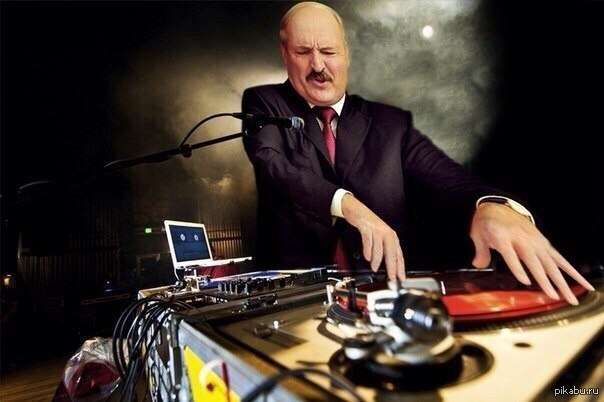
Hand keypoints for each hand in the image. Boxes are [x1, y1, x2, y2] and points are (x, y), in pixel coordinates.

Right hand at [341, 194, 404, 280]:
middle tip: (391, 276)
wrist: (357, 209)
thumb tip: (387, 265)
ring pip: (380, 248)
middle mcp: (387, 233)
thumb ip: (383, 249)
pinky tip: (367, 257)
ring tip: (375, 268)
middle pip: (392, 252)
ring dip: (377, 260)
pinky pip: (369, 241)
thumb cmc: (369, 224)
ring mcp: (378, 230)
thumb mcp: (379, 237)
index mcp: (392, 237)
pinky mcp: (368, 228)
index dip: (400, 267)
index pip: (399, 254)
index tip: (401, 277)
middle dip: (392, 266)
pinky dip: (368, 251)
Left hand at [470, 202, 593, 304]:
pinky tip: (582, 283)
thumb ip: (480, 252)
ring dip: (561, 282)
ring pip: (551, 264)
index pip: (512, 255)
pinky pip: (559, 259)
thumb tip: (478, 265)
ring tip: (570, 297)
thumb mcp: (478, 235)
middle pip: (536, 262)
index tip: (526, 281)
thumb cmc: (487, 223)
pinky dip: (571, 272)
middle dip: (546, 280)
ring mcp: (536, 242)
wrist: (498, 206)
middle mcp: (523, 239)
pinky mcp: (544, 244)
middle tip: (554, 296)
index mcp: (504, 237)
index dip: (518, 268)